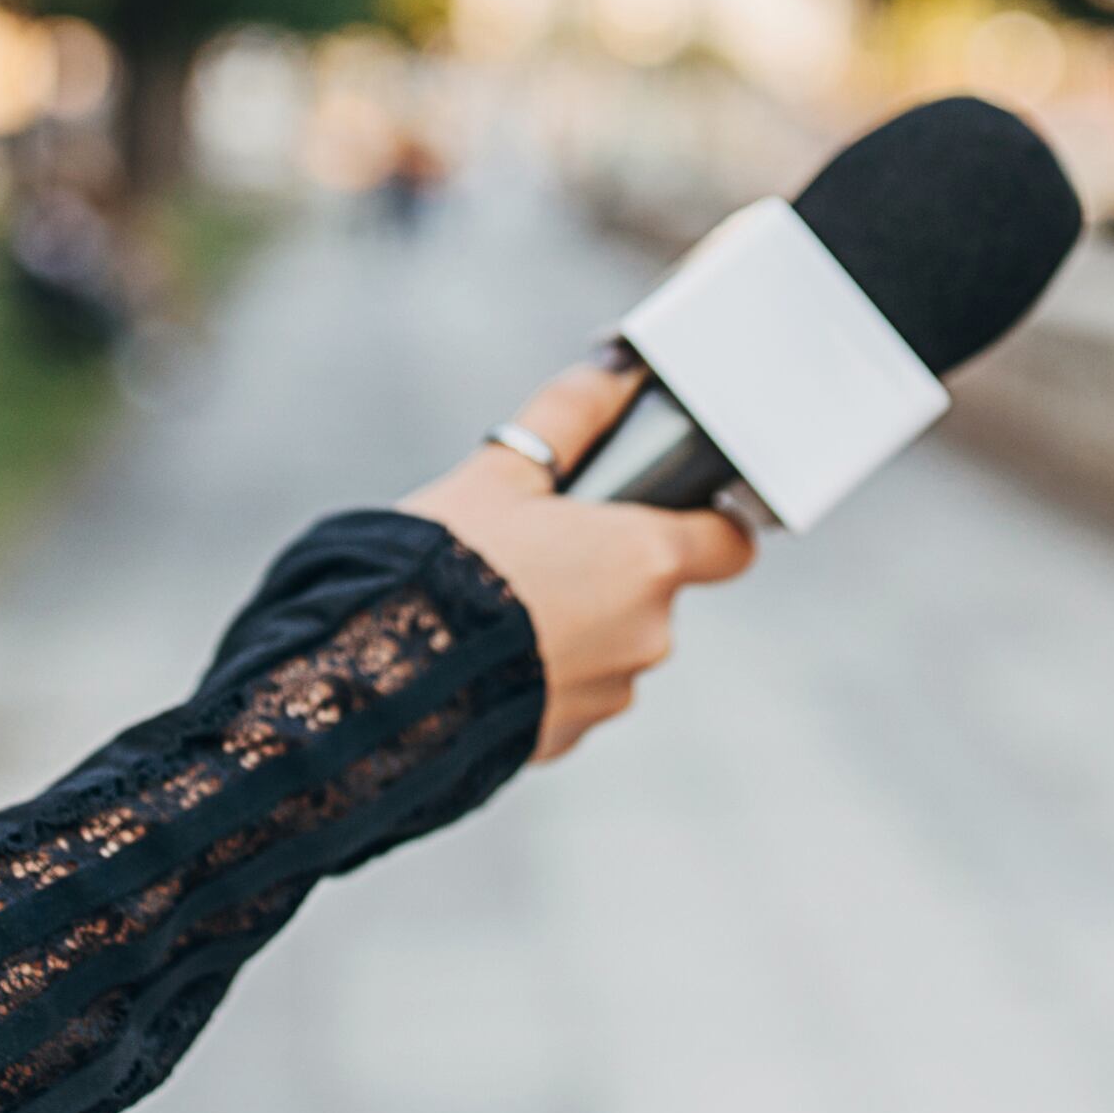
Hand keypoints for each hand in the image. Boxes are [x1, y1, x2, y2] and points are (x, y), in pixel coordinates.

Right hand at [398, 359, 756, 760]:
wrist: (383, 677)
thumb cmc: (444, 566)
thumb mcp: (499, 471)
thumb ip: (568, 418)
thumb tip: (612, 377)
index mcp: (646, 559)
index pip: (731, 543)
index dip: (707, 524)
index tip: (671, 514)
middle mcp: (648, 632)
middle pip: (655, 592)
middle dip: (609, 572)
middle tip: (537, 549)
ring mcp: (612, 691)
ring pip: (611, 644)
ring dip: (575, 625)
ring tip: (500, 605)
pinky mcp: (570, 736)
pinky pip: (572, 691)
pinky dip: (544, 672)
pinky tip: (487, 653)